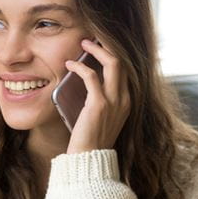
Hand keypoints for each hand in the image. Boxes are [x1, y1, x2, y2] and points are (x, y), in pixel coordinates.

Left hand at [64, 38, 130, 154]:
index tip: (101, 46)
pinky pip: (91, 76)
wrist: (89, 160)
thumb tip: (89, 83)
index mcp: (127, 102)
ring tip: (83, 43)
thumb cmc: (91, 140)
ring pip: (113, 63)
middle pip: (123, 61)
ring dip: (97, 49)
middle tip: (92, 38)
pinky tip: (69, 64)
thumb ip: (103, 101)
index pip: (126, 70)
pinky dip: (79, 66)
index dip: (113, 55)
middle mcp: (125, 99)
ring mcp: (114, 101)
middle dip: (108, 45)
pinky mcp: (99, 104)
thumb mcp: (104, 118)